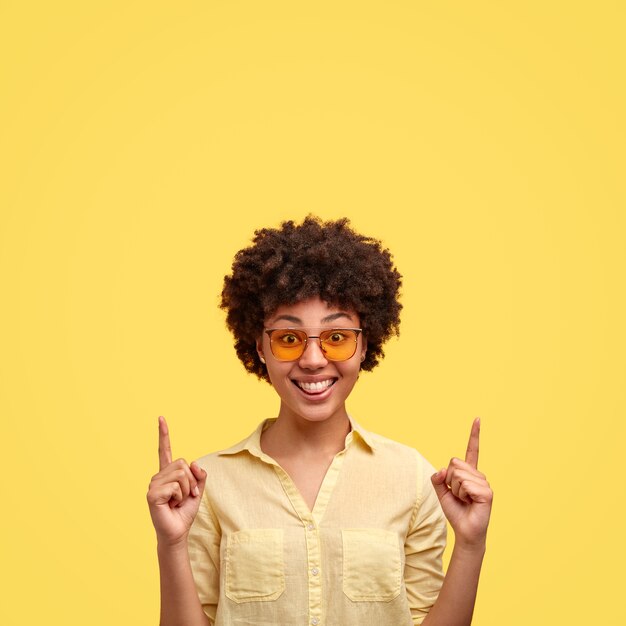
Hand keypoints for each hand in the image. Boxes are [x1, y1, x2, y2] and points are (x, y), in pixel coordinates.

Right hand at [146, 416, 206, 546]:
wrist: (177, 532)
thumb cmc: (184, 512)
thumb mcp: (198, 490)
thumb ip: (199, 475)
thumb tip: (194, 463)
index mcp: (168, 474)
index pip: (165, 450)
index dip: (164, 434)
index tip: (161, 418)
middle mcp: (158, 476)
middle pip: (183, 463)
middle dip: (192, 481)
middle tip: (186, 496)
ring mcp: (153, 484)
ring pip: (181, 474)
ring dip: (186, 490)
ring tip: (178, 501)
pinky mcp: (152, 494)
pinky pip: (176, 486)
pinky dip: (180, 496)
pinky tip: (171, 505)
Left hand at [431, 418, 492, 548]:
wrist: (465, 531)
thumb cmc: (456, 511)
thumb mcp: (441, 492)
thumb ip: (438, 479)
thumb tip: (441, 470)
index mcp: (469, 473)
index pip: (471, 450)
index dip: (474, 434)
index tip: (477, 418)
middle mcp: (478, 475)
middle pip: (454, 463)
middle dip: (449, 480)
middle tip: (457, 494)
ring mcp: (484, 483)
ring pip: (458, 474)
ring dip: (455, 489)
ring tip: (464, 500)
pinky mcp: (487, 492)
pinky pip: (465, 484)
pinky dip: (462, 494)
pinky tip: (470, 502)